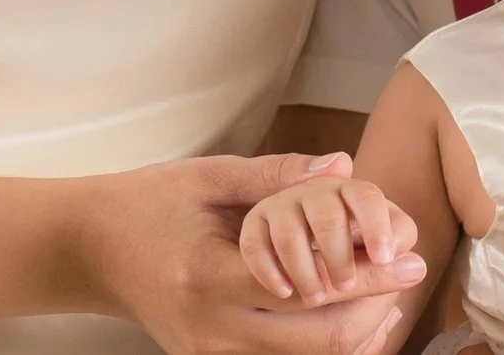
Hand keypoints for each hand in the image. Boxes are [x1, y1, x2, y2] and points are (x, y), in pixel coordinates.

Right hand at [80, 151, 424, 354]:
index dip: (366, 277)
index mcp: (207, 278)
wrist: (91, 249)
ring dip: (353, 335)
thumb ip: (277, 173)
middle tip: (411, 274)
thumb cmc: (150, 202)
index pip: (306, 290)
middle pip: (315, 343)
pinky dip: (321, 344)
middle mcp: (209, 330)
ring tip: (390, 297)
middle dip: (372, 311)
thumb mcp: (210, 175)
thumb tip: (344, 167)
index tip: (411, 257)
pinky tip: (349, 315)